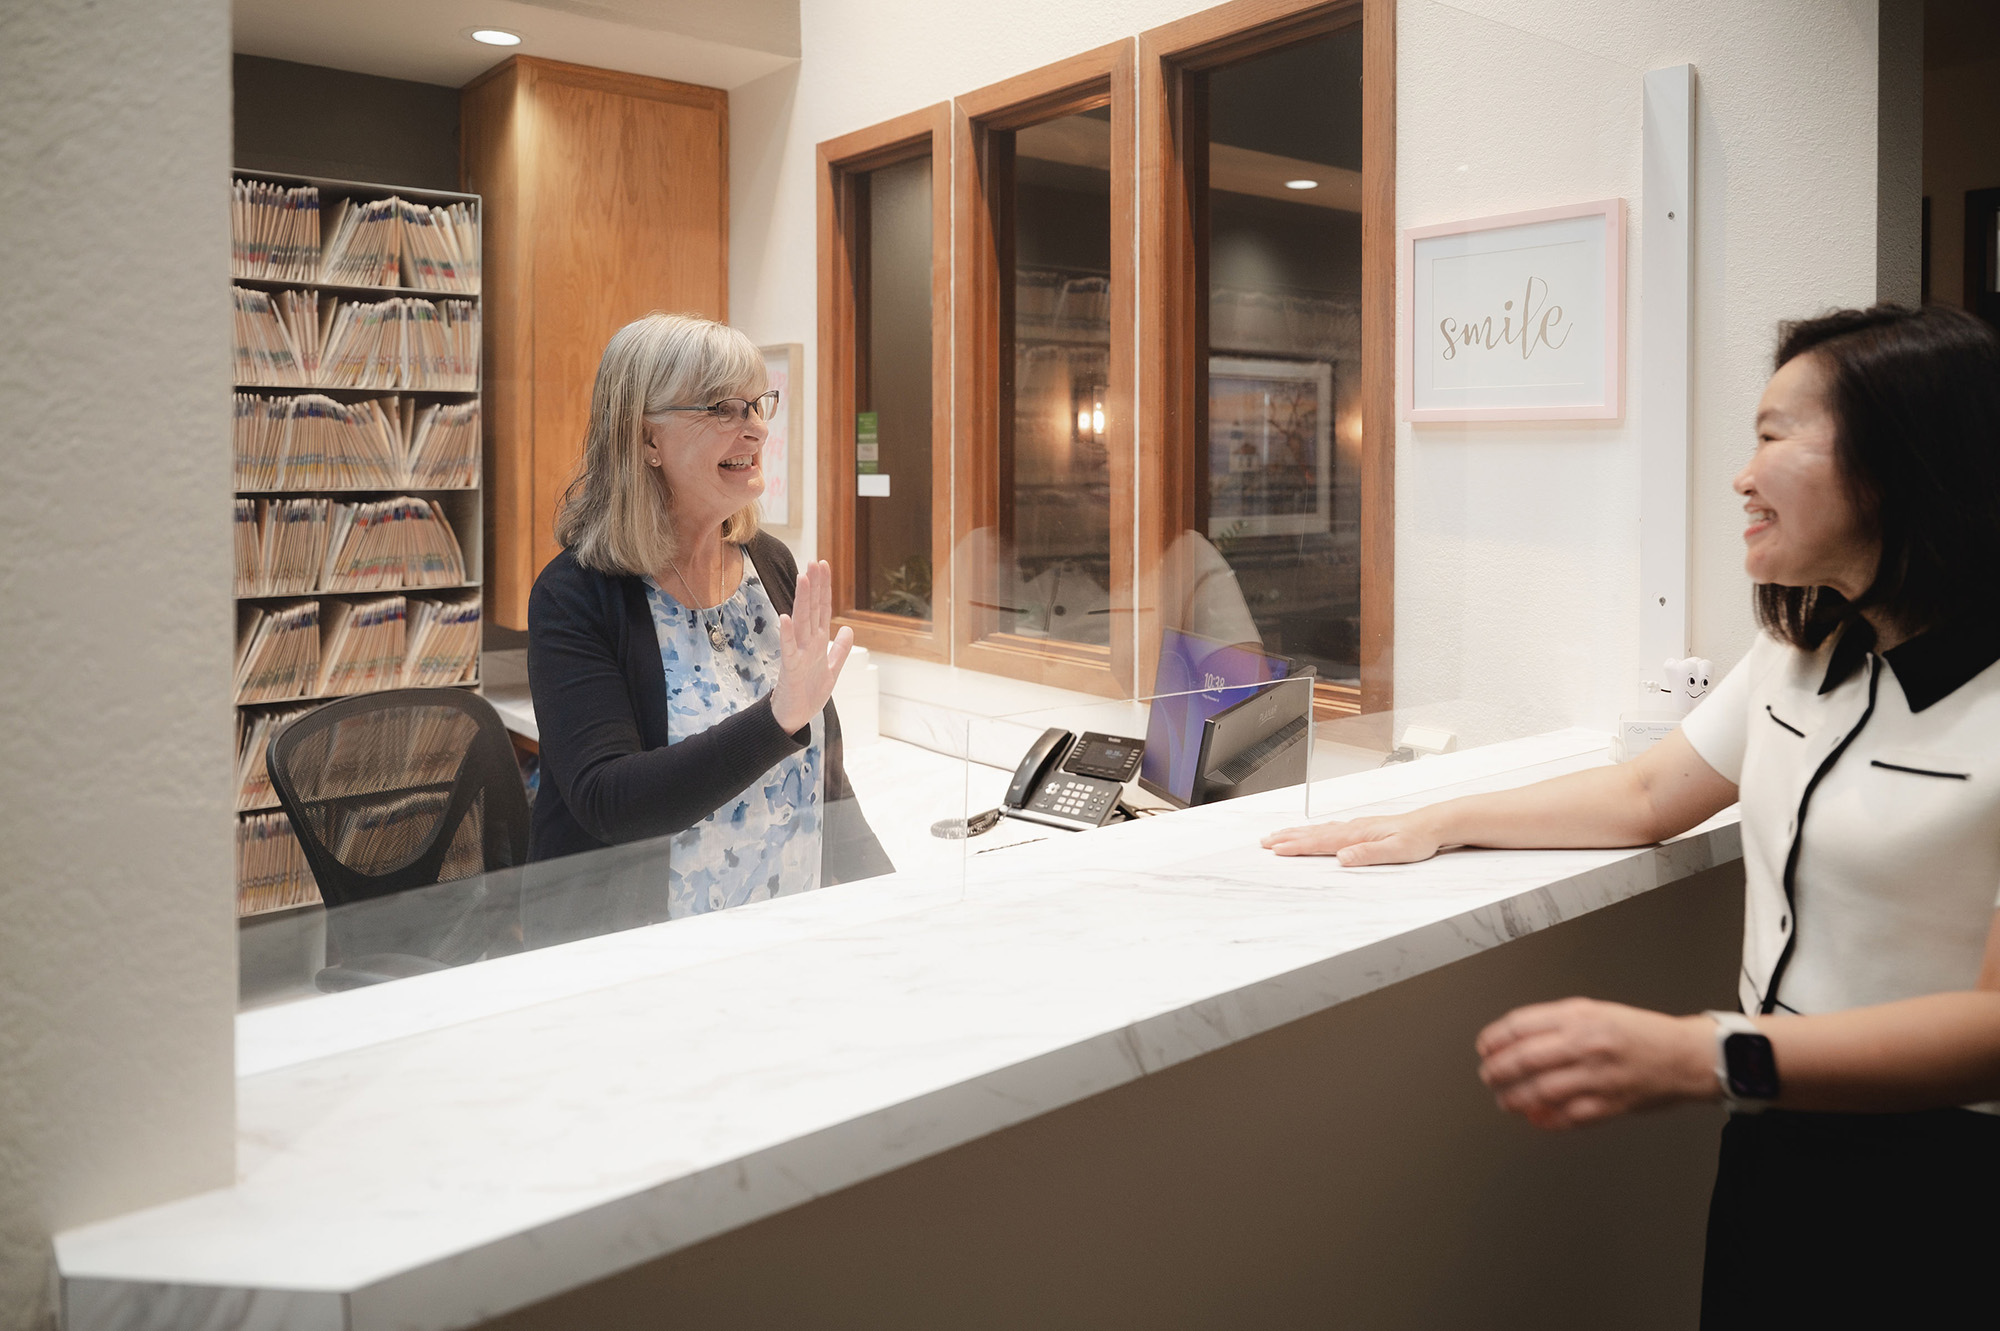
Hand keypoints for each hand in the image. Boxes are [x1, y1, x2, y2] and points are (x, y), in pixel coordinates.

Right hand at [771, 560, 853, 733]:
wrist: (793, 717)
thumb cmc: (808, 693)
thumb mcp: (832, 670)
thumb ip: (840, 650)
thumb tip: (849, 630)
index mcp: (818, 642)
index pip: (822, 609)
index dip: (825, 588)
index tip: (824, 565)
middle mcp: (807, 643)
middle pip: (812, 609)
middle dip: (814, 586)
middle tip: (815, 562)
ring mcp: (798, 653)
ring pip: (801, 622)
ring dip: (802, 601)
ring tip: (803, 578)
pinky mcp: (791, 668)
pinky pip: (788, 648)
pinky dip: (787, 633)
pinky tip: (785, 617)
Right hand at [1259, 814, 1441, 864]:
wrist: (1434, 824)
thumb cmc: (1417, 838)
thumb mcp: (1395, 850)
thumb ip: (1368, 854)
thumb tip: (1343, 857)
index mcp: (1357, 834)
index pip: (1320, 842)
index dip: (1296, 846)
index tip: (1276, 848)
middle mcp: (1353, 828)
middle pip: (1313, 833)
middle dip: (1288, 838)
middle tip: (1265, 841)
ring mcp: (1357, 827)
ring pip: (1319, 830)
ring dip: (1297, 833)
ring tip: (1279, 835)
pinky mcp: (1363, 828)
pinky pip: (1330, 829)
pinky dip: (1315, 831)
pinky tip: (1313, 833)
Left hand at [1475, 998, 1717, 1129]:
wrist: (1686, 1056)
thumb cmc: (1642, 1033)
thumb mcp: (1595, 1011)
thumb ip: (1556, 1022)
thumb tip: (1514, 1037)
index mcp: (1579, 1017)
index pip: (1520, 1026)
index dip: (1494, 1039)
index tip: (1485, 1048)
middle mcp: (1585, 1045)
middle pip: (1523, 1059)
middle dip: (1497, 1071)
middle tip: (1488, 1076)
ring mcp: (1597, 1077)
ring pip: (1539, 1091)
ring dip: (1514, 1098)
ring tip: (1504, 1100)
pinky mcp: (1609, 1105)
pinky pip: (1566, 1117)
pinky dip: (1545, 1119)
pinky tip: (1534, 1117)